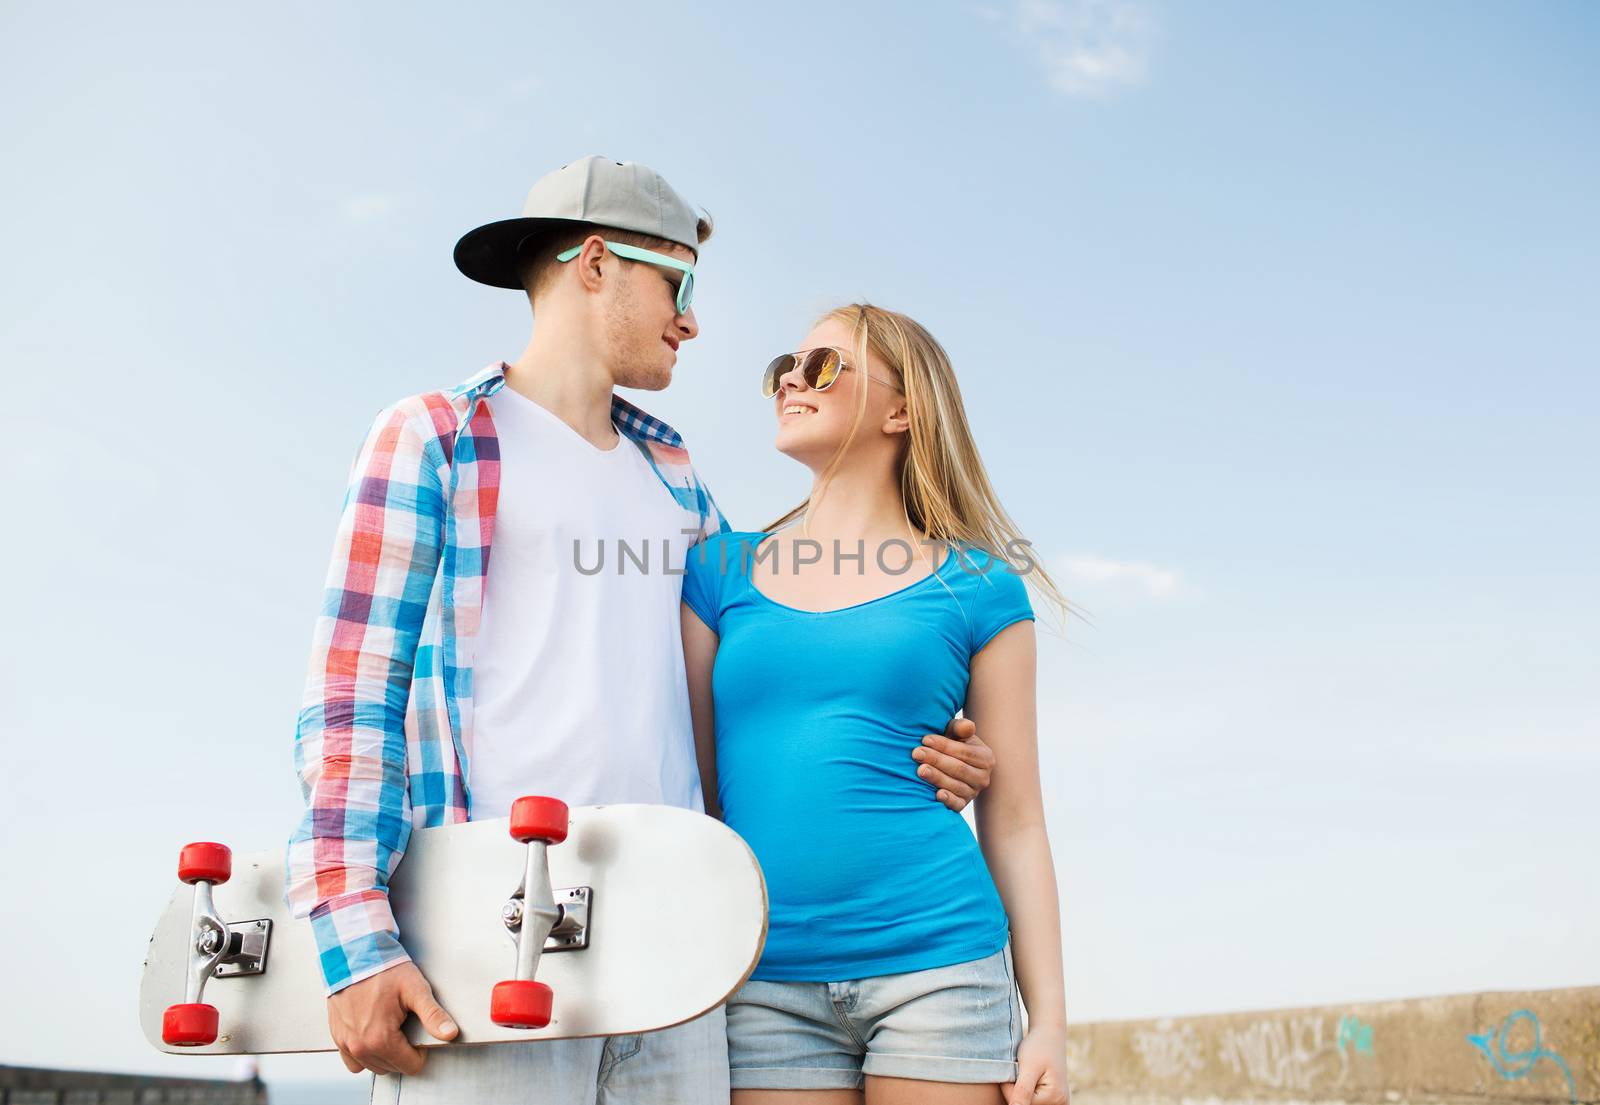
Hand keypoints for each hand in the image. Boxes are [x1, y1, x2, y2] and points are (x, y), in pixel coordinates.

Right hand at [327, 960, 458, 1074]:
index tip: (419, 1031)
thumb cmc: (384, 970)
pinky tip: (372, 1036)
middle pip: (393, 1067)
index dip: (421, 1051)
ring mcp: (346, 1043)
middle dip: (403, 1052)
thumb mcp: (415, 990)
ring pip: (373, 1066)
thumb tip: (450, 1034)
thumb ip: (433, 1015)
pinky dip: (364, 1055)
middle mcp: (360, 1047)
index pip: (411, 1066)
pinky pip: (353, 1061)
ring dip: (385, 1055)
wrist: (354, 955)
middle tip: (406, 1026)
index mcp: (380, 1039)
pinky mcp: (337, 1037)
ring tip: (391, 1029)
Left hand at [912, 716, 994, 811]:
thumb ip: (960, 728)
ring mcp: (974, 792)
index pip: (964, 752)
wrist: (952, 764)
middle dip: (936, 760)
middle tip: (916, 753)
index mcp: (985, 757)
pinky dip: (948, 800)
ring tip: (920, 770)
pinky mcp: (963, 804)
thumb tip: (967, 726)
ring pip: (956, 786)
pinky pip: (957, 805)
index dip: (944, 745)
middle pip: (959, 769)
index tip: (925, 739)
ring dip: (937, 778)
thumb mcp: (957, 734)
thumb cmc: (953, 744)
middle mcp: (983, 777)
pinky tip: (936, 795)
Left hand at [1003, 1024, 1070, 1104]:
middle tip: (1020, 1068)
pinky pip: (1033, 1099)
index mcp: (1054, 1098)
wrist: (1049, 1034)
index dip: (1008, 1086)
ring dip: (1020, 1088)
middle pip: (1023, 1104)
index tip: (1013, 1067)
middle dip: (1015, 1088)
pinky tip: (1031, 1077)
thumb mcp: (1028, 1067)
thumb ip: (1022, 1091)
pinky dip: (1027, 1089)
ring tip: (1027, 1072)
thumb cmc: (1039, 1046)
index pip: (1018, 1103)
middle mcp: (1060, 1104)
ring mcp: (1058, 1102)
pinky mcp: (1053, 1099)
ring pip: (1026, 1101)